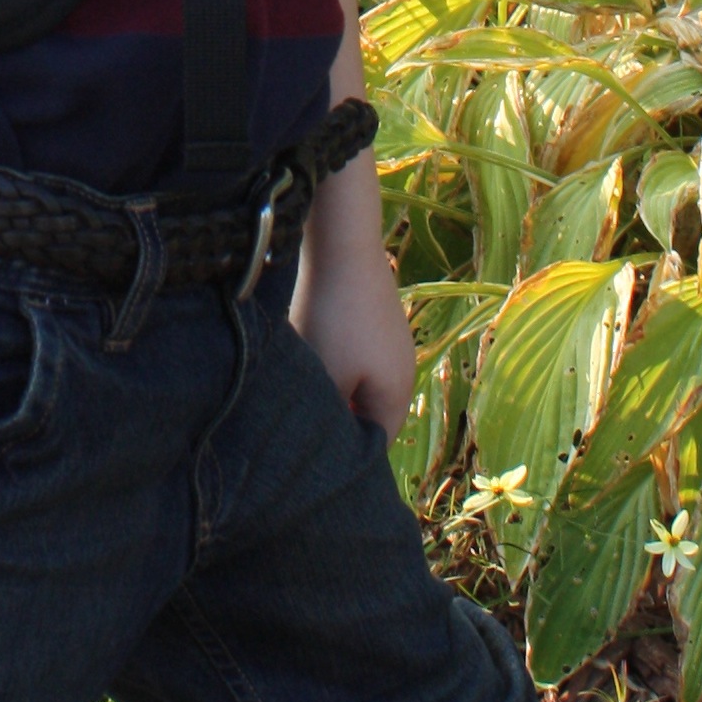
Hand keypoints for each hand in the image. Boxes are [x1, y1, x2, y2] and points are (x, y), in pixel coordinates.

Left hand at [290, 200, 417, 436]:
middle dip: (336, 418)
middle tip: (299, 421)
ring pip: (356, 382)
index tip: (308, 454)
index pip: (374, 444)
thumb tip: (326, 444)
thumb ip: (331, 418)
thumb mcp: (327, 378)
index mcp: (397, 394)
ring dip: (330, 386)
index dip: (345, 456)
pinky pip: (352, 354)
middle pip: (367, 413)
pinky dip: (330, 358)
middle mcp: (402, 371)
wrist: (342, 245)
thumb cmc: (333, 319)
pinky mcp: (372, 319)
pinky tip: (307, 347)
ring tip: (300, 381)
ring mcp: (390, 343)